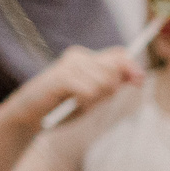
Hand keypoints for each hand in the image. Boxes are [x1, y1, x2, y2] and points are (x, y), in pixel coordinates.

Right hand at [0, 44, 141, 132]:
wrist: (30, 116)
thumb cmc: (62, 107)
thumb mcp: (92, 97)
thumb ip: (111, 85)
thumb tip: (138, 76)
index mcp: (87, 58)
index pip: (119, 55)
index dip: (132, 67)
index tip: (139, 82)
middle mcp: (79, 55)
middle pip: (115, 68)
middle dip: (110, 90)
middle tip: (88, 101)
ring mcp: (70, 64)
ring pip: (105, 83)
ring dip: (94, 99)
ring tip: (76, 102)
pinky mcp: (62, 76)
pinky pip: (90, 91)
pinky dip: (84, 102)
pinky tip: (70, 103)